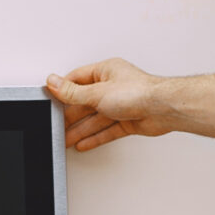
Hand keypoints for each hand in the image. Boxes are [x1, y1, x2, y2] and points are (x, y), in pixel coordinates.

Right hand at [45, 59, 171, 151]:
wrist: (163, 109)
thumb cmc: (138, 92)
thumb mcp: (97, 92)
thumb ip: (73, 92)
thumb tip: (53, 82)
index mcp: (105, 71)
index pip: (76, 80)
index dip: (63, 91)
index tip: (50, 100)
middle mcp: (113, 87)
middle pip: (85, 102)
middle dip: (71, 116)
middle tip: (57, 126)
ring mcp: (120, 105)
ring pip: (95, 119)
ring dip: (80, 130)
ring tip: (66, 140)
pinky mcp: (128, 121)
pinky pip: (107, 130)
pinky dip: (95, 137)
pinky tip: (83, 143)